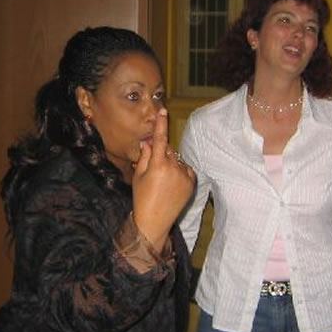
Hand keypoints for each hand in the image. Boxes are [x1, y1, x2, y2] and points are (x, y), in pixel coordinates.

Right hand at [132, 108, 194, 251]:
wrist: (154, 221)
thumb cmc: (142, 198)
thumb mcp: (139, 175)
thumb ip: (145, 156)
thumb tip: (149, 142)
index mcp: (158, 165)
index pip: (160, 139)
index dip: (161, 124)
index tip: (163, 111)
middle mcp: (173, 168)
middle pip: (168, 150)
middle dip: (161, 153)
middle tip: (152, 168)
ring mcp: (185, 176)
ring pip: (177, 160)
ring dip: (170, 163)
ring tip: (162, 181)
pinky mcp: (192, 183)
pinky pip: (186, 169)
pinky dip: (180, 171)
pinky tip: (172, 184)